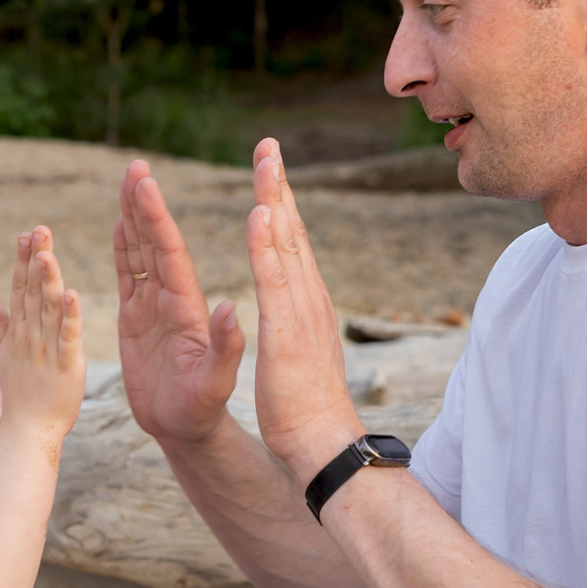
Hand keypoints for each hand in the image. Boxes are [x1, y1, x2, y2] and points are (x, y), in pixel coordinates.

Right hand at [0, 226, 86, 450]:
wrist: (27, 432)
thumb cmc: (18, 395)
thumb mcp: (2, 354)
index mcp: (19, 331)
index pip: (21, 288)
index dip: (24, 261)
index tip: (27, 234)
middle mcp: (30, 335)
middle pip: (33, 290)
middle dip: (35, 259)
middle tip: (38, 229)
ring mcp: (47, 349)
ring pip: (49, 307)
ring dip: (49, 279)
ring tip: (48, 252)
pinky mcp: (66, 364)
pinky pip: (68, 336)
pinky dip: (71, 316)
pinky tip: (73, 294)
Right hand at [113, 160, 243, 444]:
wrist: (186, 430)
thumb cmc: (202, 410)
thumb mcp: (216, 383)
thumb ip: (224, 348)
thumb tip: (234, 310)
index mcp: (188, 308)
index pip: (170, 254)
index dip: (157, 218)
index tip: (147, 184)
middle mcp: (171, 299)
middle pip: (154, 242)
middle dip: (144, 204)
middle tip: (135, 166)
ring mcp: (153, 307)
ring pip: (140, 252)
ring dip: (133, 217)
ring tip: (128, 181)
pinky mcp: (136, 320)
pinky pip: (128, 277)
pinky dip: (122, 249)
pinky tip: (119, 223)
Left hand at [244, 139, 364, 478]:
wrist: (325, 443)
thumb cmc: (309, 407)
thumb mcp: (301, 352)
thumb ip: (299, 322)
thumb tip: (297, 304)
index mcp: (306, 302)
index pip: (291, 243)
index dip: (281, 204)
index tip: (271, 169)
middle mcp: (308, 297)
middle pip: (291, 231)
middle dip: (278, 185)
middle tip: (268, 144)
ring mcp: (302, 310)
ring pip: (287, 243)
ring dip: (275, 198)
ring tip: (265, 160)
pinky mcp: (289, 329)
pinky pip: (276, 278)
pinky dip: (268, 243)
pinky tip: (260, 213)